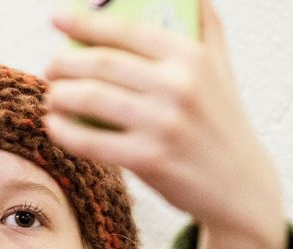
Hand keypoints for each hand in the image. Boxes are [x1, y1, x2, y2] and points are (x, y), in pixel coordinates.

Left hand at [42, 0, 287, 248]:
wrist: (240, 186)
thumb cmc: (221, 123)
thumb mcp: (221, 68)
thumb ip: (205, 26)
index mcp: (192, 57)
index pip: (127, 31)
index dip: (85, 23)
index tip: (57, 19)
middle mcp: (178, 86)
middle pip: (102, 64)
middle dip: (65, 62)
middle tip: (52, 66)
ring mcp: (163, 124)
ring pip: (92, 99)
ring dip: (60, 95)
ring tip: (53, 95)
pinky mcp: (149, 159)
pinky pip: (92, 141)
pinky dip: (65, 132)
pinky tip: (54, 125)